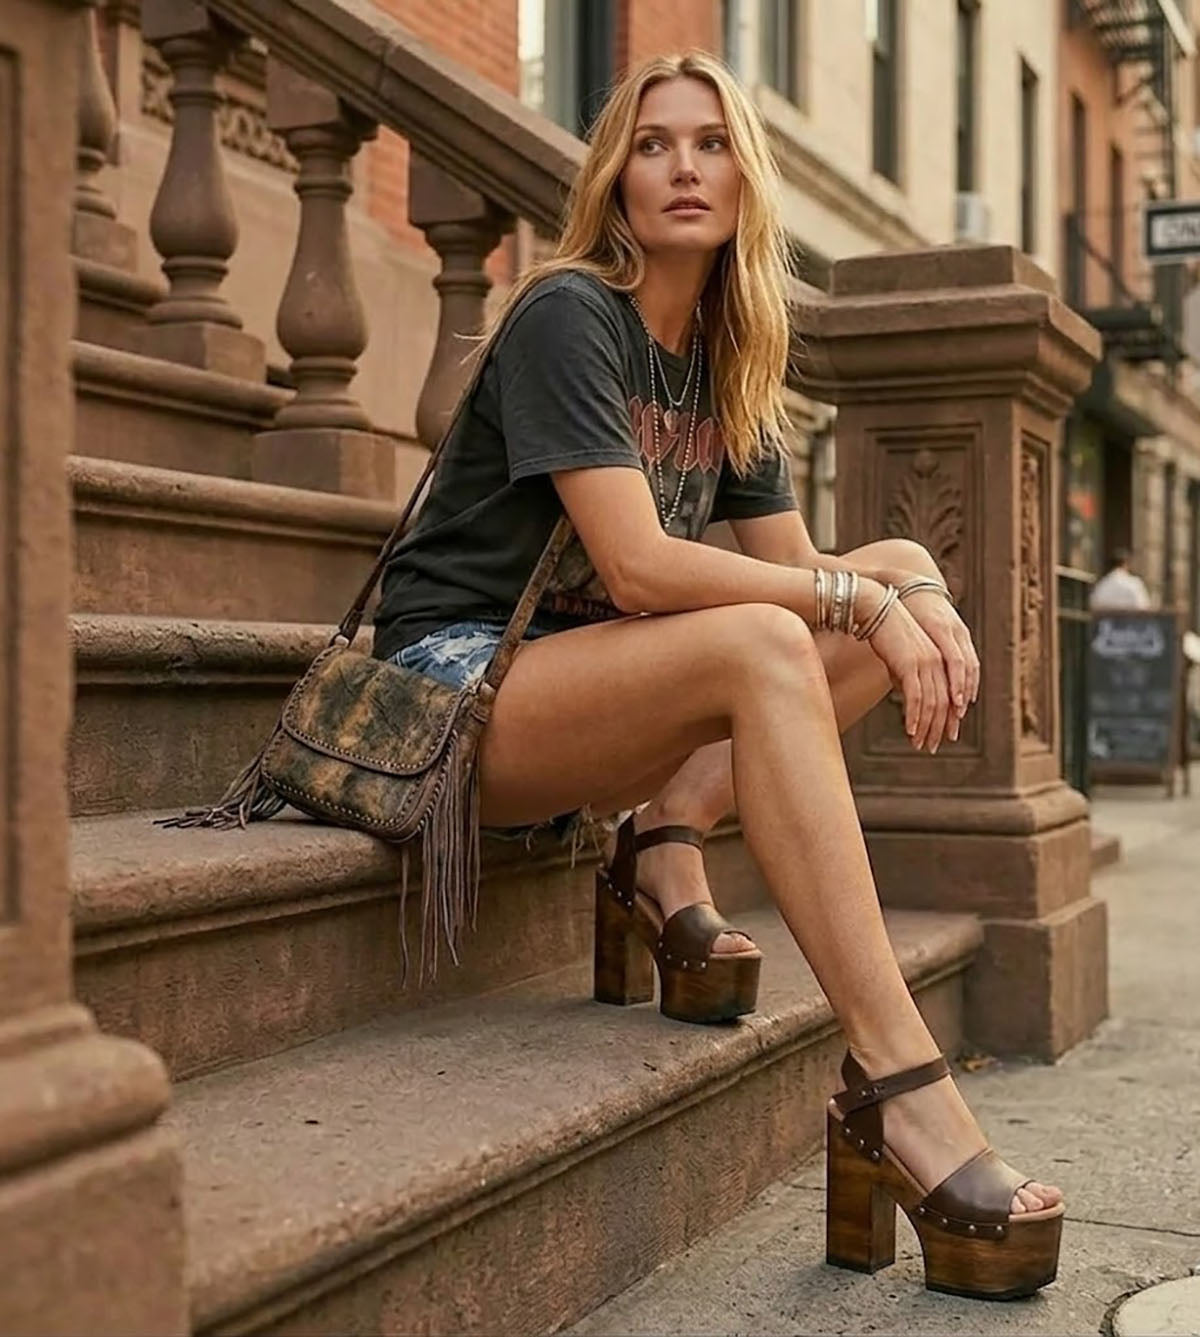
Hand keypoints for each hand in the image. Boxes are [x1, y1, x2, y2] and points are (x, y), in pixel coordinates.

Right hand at [899, 590, 979, 741]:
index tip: (942, 737)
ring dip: (926, 727)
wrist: (874, 608)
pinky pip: (916, 696)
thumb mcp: (902, 655)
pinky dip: (914, 716)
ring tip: (920, 744)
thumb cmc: (885, 631)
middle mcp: (938, 661)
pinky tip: (910, 731)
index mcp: (940, 658)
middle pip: (944, 703)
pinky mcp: (910, 663)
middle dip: (938, 728)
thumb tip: (909, 697)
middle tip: (931, 747)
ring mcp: (926, 662)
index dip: (947, 719)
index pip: (949, 695)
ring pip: (932, 703)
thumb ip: (910, 675)